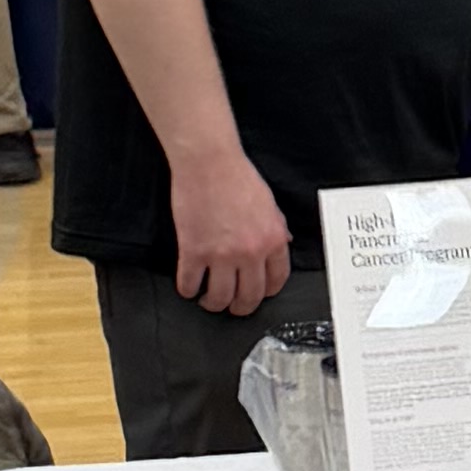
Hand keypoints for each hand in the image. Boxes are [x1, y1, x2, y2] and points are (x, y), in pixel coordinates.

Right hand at [170, 141, 291, 315]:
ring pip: (219, 298)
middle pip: (249, 297)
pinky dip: (188, 290)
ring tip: (208, 299)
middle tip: (233, 306)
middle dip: (241, 307)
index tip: (257, 294)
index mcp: (272, 240)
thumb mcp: (269, 204)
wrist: (208, 162)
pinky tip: (189, 286)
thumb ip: (276, 228)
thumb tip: (282, 244)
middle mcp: (250, 252)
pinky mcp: (193, 251)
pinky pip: (190, 285)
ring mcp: (221, 255)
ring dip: (213, 304)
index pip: (276, 282)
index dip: (265, 293)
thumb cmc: (237, 176)